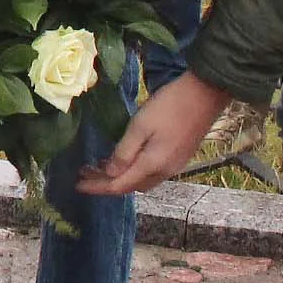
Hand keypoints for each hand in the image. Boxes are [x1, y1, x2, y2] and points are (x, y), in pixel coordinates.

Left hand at [76, 71, 234, 195]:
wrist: (205, 95)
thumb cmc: (169, 106)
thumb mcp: (140, 126)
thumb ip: (124, 152)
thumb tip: (110, 173)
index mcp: (152, 166)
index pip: (119, 186)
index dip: (97, 187)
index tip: (77, 184)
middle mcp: (164, 172)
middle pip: (130, 186)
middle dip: (106, 183)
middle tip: (85, 172)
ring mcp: (174, 166)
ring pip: (141, 180)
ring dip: (120, 177)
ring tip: (100, 165)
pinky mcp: (179, 157)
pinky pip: (151, 172)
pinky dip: (134, 170)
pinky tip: (126, 158)